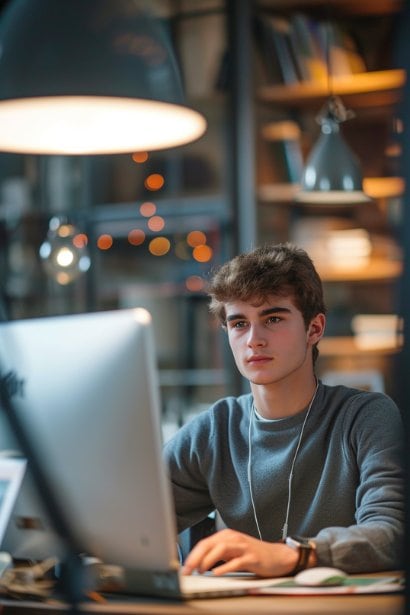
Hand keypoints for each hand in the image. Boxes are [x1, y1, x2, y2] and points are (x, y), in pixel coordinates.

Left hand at [182, 528, 298, 576]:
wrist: (277, 556)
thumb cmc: (253, 555)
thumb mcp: (232, 552)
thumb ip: (217, 554)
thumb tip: (197, 564)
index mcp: (226, 536)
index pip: (205, 543)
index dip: (192, 555)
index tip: (184, 567)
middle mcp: (233, 538)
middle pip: (210, 544)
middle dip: (196, 557)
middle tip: (187, 570)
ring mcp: (243, 547)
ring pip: (221, 548)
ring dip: (208, 560)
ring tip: (200, 570)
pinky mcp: (252, 557)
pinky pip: (236, 561)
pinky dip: (225, 567)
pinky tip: (217, 573)